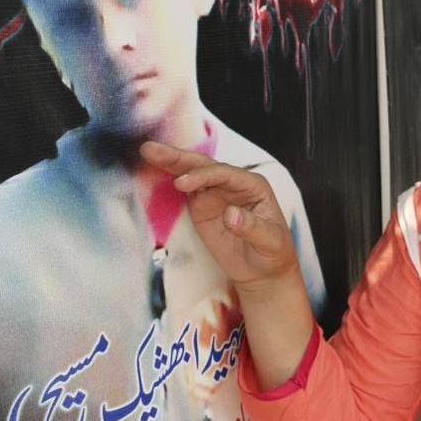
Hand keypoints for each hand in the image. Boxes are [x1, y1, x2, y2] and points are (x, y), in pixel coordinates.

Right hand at [140, 141, 299, 290]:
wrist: (263, 270)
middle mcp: (233, 185)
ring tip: (147, 152)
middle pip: (205, 166)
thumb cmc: (273, 253)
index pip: (225, 174)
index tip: (181, 184)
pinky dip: (167, 182)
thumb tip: (230, 214)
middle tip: (152, 150)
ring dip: (169, 163)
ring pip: (190, 174)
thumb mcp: (270, 242)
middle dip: (179, 157)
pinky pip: (184, 191)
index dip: (203, 175)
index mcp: (253, 186)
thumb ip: (252, 228)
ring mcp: (216, 194)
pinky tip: (150, 173)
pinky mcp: (202, 207)